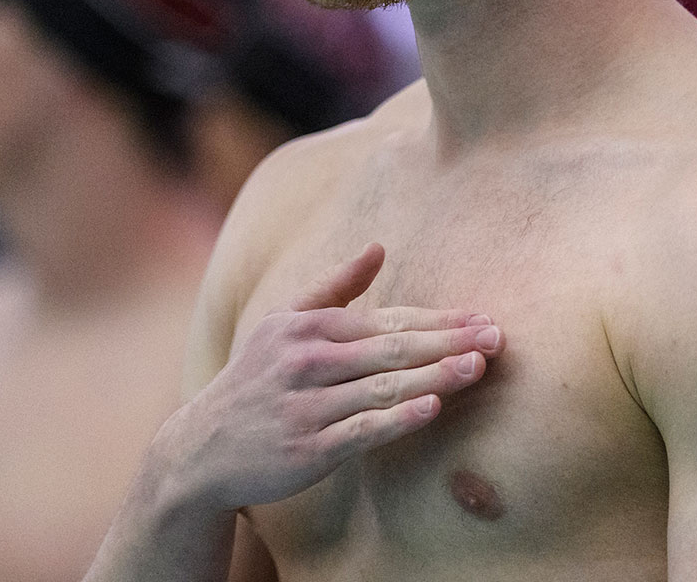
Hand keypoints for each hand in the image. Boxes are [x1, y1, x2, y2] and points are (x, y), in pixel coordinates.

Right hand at [155, 243, 503, 511]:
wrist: (200, 449)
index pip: (387, 320)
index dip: (438, 319)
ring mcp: (307, 405)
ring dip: (435, 376)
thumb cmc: (255, 381)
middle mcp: (308, 361)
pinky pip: (361, 430)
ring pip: (383, 387)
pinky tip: (434, 409)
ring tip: (478, 366)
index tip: (483, 317)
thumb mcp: (282, 324)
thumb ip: (333, 287)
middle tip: (497, 336)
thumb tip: (379, 247)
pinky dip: (398, 419)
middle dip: (448, 341)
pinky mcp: (308, 448)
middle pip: (392, 349)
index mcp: (308, 327)